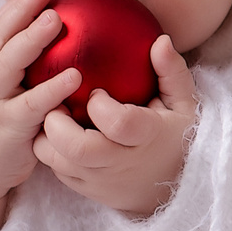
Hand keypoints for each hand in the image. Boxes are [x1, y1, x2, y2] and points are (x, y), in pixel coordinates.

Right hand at [0, 0, 80, 230]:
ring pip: (8, 64)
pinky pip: (31, 105)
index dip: (15, 7)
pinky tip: (75, 77)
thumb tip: (54, 44)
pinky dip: (52, 89)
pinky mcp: (9, 127)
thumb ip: (18, 69)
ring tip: (57, 21)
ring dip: (30, 40)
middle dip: (20, 12)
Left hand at [33, 34, 199, 218]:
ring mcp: (102, 181)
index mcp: (148, 137)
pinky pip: (57, 172)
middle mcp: (122, 163)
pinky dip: (51, 151)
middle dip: (57, 122)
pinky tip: (57, 132)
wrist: (175, 187)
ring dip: (47, 138)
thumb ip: (171, 72)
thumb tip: (160, 40)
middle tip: (57, 104)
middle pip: (79, 148)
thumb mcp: (184, 103)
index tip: (96, 92)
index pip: (119, 123)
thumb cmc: (177, 136)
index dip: (100, 106)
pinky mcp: (87, 190)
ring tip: (54, 117)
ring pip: (58, 162)